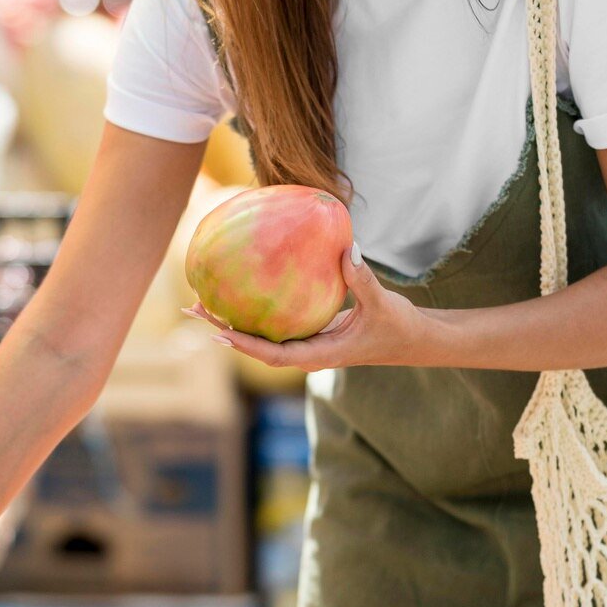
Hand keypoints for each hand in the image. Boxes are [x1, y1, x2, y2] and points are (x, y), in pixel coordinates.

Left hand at [184, 246, 427, 371]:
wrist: (414, 340)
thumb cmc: (399, 326)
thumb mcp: (383, 303)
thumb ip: (364, 279)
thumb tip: (347, 249)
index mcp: (320, 356)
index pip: (273, 354)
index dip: (244, 344)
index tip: (218, 331)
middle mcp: (307, 353)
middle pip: (255, 346)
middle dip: (223, 329)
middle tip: (193, 307)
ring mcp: (307, 344)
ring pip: (261, 336)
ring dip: (232, 320)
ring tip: (202, 301)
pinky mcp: (310, 332)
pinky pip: (276, 324)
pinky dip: (255, 310)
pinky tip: (240, 290)